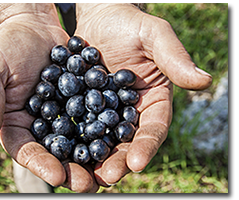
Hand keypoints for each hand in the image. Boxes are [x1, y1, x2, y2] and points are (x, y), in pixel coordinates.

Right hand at [0, 3, 96, 191]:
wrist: (34, 28)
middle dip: (72, 171)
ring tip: (109, 172)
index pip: (27, 152)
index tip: (58, 176)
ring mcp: (64, 116)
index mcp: (17, 125)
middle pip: (57, 154)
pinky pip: (95, 118)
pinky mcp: (82, 102)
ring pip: (79, 141)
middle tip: (89, 185)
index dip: (41, 165)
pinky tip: (120, 140)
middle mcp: (42, 126)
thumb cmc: (7, 48)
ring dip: (94, 158)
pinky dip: (106, 130)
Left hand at [75, 3, 211, 185]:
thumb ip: (174, 57)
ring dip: (93, 158)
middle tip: (107, 177)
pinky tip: (62, 152)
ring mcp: (104, 110)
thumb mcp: (154, 35)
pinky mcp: (82, 105)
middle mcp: (129, 111)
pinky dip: (72, 139)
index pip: (153, 128)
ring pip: (100, 139)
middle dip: (118, 160)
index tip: (137, 163)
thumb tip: (204, 81)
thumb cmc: (130, 24)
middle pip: (125, 141)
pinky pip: (77, 124)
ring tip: (85, 175)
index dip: (146, 145)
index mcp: (151, 100)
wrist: (99, 16)